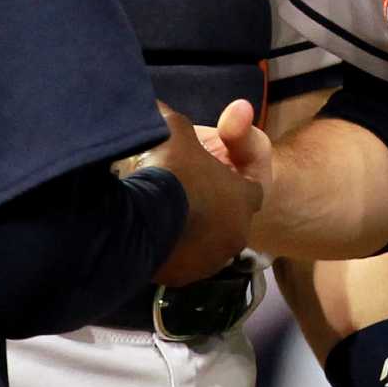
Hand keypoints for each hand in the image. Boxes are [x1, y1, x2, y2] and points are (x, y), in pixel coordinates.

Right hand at [141, 105, 263, 285]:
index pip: (248, 188)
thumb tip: (208, 108)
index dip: (231, 178)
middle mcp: (236, 233)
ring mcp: (211, 260)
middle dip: (213, 207)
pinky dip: (172, 249)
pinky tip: (153, 232)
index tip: (210, 171)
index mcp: (244, 198)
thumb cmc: (170, 169)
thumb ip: (190, 121)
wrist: (138, 220)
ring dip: (193, 230)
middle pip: (227, 217)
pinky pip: (181, 260)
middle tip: (184, 191)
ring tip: (165, 212)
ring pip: (206, 242)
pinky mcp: (184, 277)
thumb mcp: (180, 130)